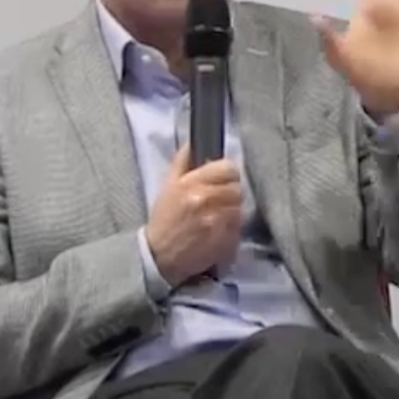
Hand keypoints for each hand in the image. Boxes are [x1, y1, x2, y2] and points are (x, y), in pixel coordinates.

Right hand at [143, 144, 244, 286]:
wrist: (158, 256)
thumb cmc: (164, 220)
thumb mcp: (167, 186)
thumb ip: (182, 162)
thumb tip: (193, 142)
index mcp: (191, 183)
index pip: (228, 168)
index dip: (227, 174)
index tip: (223, 180)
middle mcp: (205, 200)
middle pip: (237, 188)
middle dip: (230, 194)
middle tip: (220, 202)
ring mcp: (216, 221)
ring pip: (240, 208)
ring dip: (232, 212)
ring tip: (218, 218)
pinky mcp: (223, 241)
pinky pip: (238, 228)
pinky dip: (232, 230)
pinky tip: (219, 232)